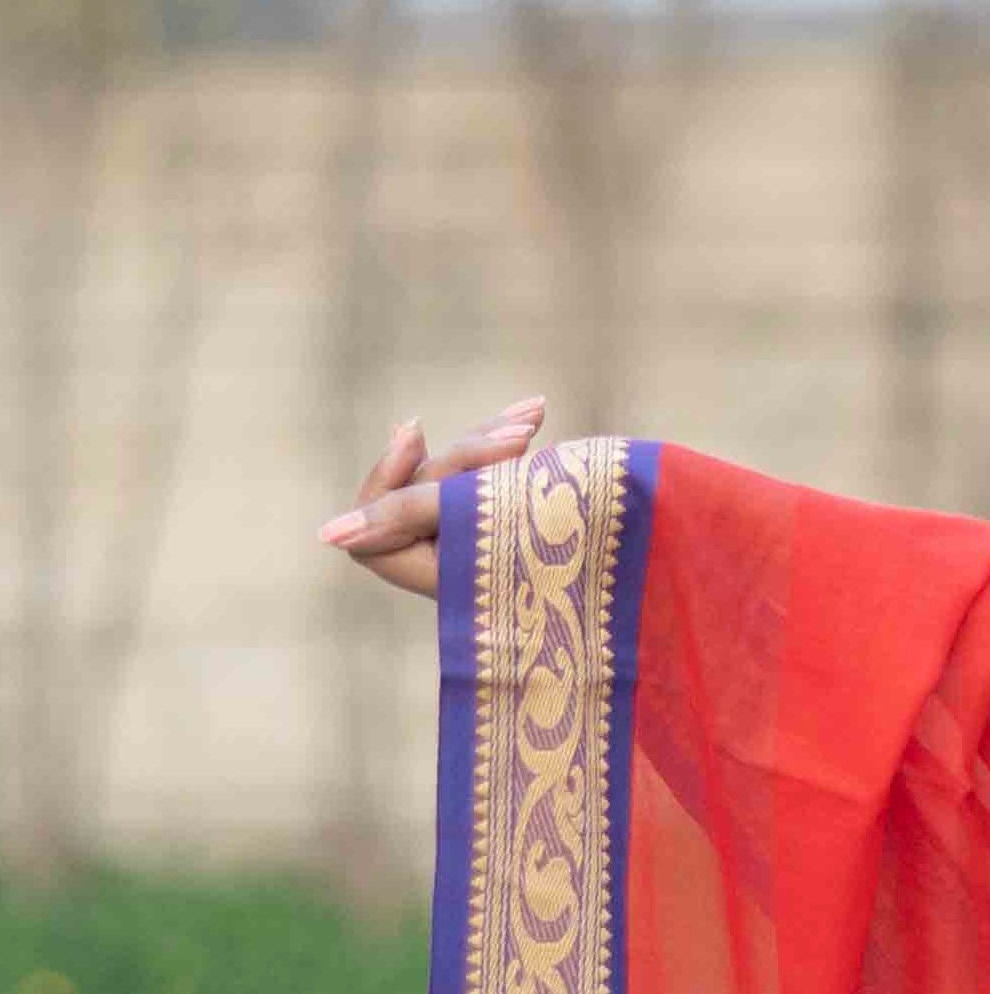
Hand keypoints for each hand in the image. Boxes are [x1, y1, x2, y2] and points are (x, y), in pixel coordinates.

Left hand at [315, 398, 548, 597]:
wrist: (658, 542)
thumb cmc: (560, 530)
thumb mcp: (473, 511)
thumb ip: (402, 513)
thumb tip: (327, 535)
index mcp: (440, 581)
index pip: (373, 533)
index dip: (386, 484)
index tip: (417, 437)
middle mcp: (459, 568)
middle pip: (419, 497)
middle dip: (459, 459)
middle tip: (518, 440)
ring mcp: (491, 544)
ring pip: (459, 480)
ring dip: (491, 444)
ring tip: (535, 420)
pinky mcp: (521, 519)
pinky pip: (496, 476)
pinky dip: (510, 443)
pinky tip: (537, 412)